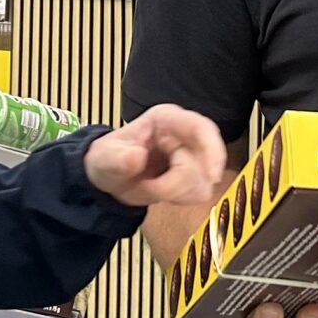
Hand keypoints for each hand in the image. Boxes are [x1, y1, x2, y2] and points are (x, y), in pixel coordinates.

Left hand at [85, 105, 226, 210]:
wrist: (111, 178)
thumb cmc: (110, 158)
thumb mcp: (104, 158)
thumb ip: (118, 158)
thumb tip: (136, 156)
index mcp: (166, 120)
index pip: (200, 127)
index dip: (212, 149)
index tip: (212, 177)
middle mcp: (184, 134)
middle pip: (202, 163)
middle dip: (175, 184)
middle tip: (147, 186)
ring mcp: (192, 155)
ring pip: (202, 182)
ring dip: (175, 192)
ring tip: (151, 186)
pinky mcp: (195, 175)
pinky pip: (199, 193)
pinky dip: (180, 198)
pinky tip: (163, 192)